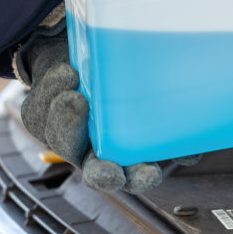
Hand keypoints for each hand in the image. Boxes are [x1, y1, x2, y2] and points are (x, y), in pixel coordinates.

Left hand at [14, 6, 194, 192]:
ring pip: (61, 138)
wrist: (91, 54)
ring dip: (68, 123)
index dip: (137, 178)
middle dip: (99, 170)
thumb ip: (173, 133)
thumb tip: (191, 150)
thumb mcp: (156, 106)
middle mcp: (93, 153)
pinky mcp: (41, 113)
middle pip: (94, 171)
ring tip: (77, 97)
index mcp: (125, 157)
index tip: (148, 171)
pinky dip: (53, 89)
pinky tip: (67, 74)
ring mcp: (65, 135)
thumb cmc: (131, 84)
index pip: (131, 177)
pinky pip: (42, 106)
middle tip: (107, 165)